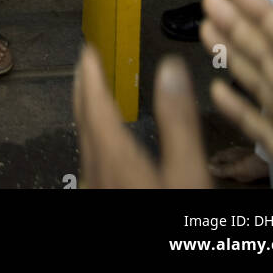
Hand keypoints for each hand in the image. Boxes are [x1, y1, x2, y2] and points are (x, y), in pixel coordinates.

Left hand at [74, 43, 210, 188]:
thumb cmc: (172, 221)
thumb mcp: (188, 173)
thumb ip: (179, 122)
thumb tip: (172, 69)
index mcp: (116, 157)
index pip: (95, 106)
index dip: (91, 74)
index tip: (88, 50)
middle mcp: (97, 173)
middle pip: (85, 123)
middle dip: (85, 90)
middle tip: (84, 65)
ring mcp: (95, 189)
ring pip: (86, 144)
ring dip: (89, 115)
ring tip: (92, 97)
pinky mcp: (101, 199)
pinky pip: (92, 162)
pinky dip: (95, 139)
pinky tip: (105, 146)